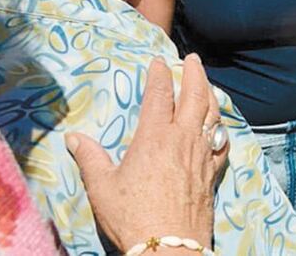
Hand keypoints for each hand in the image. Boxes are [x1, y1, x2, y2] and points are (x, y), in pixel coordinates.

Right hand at [66, 54, 226, 252]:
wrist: (168, 246)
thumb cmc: (132, 216)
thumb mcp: (102, 187)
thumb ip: (89, 158)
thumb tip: (73, 137)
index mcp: (155, 137)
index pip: (160, 95)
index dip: (159, 75)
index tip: (158, 61)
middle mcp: (183, 139)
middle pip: (195, 95)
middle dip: (194, 73)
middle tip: (192, 59)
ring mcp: (201, 154)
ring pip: (212, 114)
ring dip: (211, 94)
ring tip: (208, 82)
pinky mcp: (212, 172)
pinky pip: (222, 142)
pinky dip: (221, 129)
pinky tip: (219, 127)